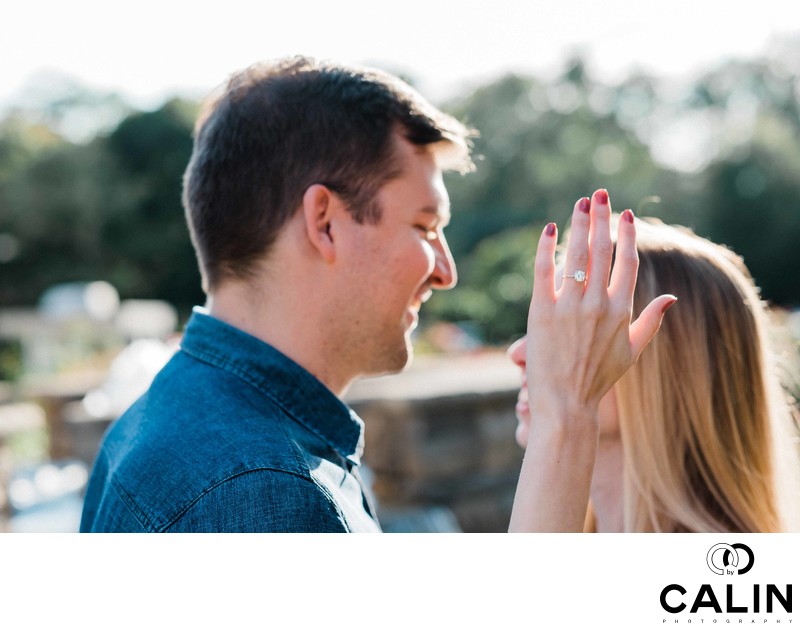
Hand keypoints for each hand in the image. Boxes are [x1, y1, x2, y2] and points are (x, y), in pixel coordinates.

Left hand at [526, 189, 675, 424]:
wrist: (566, 403)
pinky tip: (549, 228)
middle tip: (599, 194)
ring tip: (579, 203)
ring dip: (578, 225)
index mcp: (622, 311)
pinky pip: (544, 271)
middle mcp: (597, 304)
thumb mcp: (633, 351)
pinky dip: (546, 248)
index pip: (628, 262)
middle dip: (601, 217)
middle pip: (601, 250)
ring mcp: (569, 307)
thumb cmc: (599, 378)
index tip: (626, 214)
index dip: (628, 235)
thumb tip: (671, 297)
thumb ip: (652, 321)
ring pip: (575, 255)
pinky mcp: (542, 312)